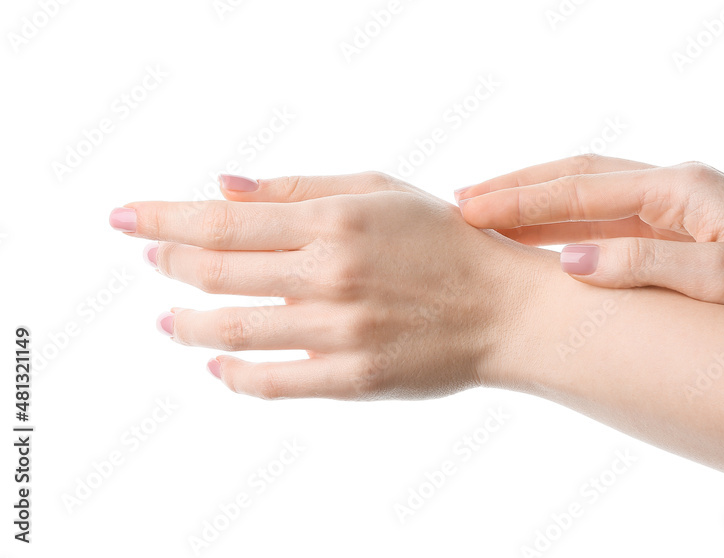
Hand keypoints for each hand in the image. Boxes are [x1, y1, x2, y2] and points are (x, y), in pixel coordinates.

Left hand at [110, 173, 547, 399]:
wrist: (506, 308)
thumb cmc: (445, 240)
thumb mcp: (379, 192)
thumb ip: (299, 189)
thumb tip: (222, 189)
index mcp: (335, 220)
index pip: (223, 222)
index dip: (164, 220)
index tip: (125, 220)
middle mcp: (331, 275)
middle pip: (218, 274)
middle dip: (172, 265)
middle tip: (154, 262)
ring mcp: (341, 331)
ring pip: (234, 332)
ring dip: (188, 326)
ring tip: (169, 322)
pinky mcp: (354, 378)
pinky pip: (274, 383)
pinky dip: (235, 376)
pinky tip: (218, 366)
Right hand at [455, 155, 723, 321]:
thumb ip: (644, 265)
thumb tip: (570, 259)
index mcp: (678, 189)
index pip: (579, 187)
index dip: (519, 199)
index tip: (466, 206)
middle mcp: (670, 187)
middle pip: (575, 178)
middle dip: (516, 190)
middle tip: (457, 203)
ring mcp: (674, 205)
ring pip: (588, 197)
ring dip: (536, 206)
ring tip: (484, 218)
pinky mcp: (680, 228)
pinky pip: (609, 220)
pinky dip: (567, 227)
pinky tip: (542, 243)